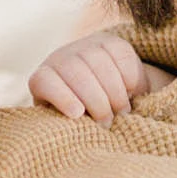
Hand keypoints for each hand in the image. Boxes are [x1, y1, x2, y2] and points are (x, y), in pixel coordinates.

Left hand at [28, 30, 168, 122]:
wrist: (99, 89)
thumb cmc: (80, 116)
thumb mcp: (68, 123)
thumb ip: (69, 126)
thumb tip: (79, 136)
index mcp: (44, 78)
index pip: (45, 81)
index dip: (61, 96)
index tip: (77, 114)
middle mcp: (62, 57)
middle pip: (77, 73)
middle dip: (96, 101)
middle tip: (107, 123)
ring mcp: (86, 46)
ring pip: (101, 64)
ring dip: (115, 93)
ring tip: (122, 112)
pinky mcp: (111, 42)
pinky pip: (122, 57)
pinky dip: (130, 79)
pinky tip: (132, 93)